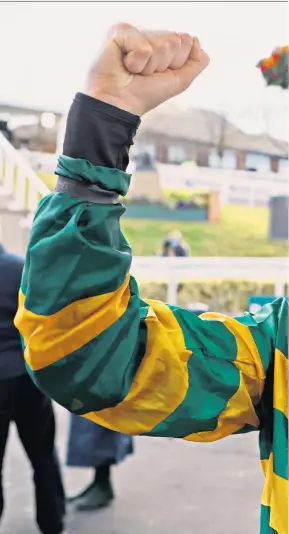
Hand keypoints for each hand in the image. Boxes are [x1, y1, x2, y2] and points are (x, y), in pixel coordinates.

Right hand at [85, 23, 209, 115]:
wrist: (119, 104)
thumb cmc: (144, 94)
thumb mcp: (180, 81)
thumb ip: (197, 61)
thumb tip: (196, 39)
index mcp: (163, 43)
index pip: (186, 42)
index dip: (175, 64)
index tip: (157, 75)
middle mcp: (149, 34)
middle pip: (175, 42)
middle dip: (162, 65)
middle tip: (143, 74)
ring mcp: (135, 31)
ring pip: (161, 45)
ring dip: (149, 67)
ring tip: (133, 72)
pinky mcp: (119, 32)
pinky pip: (144, 47)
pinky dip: (137, 63)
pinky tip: (124, 65)